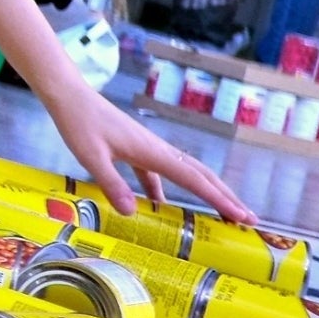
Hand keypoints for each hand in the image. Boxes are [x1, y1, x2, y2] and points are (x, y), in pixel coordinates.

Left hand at [37, 81, 254, 222]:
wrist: (70, 97)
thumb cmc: (80, 124)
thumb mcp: (91, 157)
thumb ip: (112, 183)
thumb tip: (134, 213)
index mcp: (154, 152)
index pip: (195, 181)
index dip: (220, 200)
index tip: (242, 217)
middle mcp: (158, 149)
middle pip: (201, 176)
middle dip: (226, 197)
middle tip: (248, 220)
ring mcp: (149, 149)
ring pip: (185, 173)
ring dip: (204, 193)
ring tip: (218, 215)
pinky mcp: (136, 149)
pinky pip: (160, 173)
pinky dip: (166, 190)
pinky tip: (160, 206)